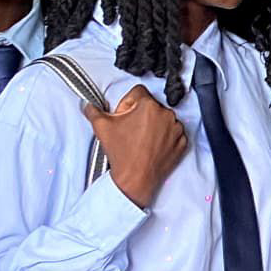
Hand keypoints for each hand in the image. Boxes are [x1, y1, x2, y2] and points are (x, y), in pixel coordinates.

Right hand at [84, 86, 187, 207]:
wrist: (136, 179)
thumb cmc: (123, 154)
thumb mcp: (102, 127)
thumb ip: (93, 110)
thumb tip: (88, 105)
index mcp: (148, 106)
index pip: (138, 92)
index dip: (128, 102)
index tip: (125, 114)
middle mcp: (166, 114)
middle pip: (151, 105)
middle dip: (140, 114)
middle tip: (131, 129)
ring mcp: (176, 129)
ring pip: (163, 118)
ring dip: (154, 124)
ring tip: (141, 139)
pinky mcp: (182, 142)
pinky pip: (174, 132)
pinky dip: (165, 136)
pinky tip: (152, 145)